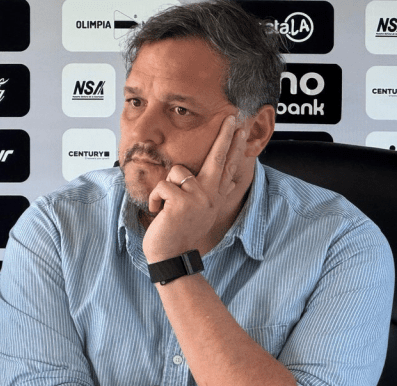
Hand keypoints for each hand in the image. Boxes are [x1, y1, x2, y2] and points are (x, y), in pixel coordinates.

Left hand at [142, 115, 245, 262]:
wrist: (171, 256)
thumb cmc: (181, 233)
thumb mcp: (203, 211)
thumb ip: (212, 192)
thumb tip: (230, 178)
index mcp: (214, 196)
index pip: (228, 166)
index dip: (235, 146)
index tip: (242, 128)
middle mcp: (210, 195)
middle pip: (218, 158)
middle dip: (225, 135)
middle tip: (232, 117)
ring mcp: (198, 198)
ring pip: (177, 172)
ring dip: (165, 189)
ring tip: (165, 208)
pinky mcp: (181, 202)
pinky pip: (162, 186)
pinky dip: (154, 199)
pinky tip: (159, 213)